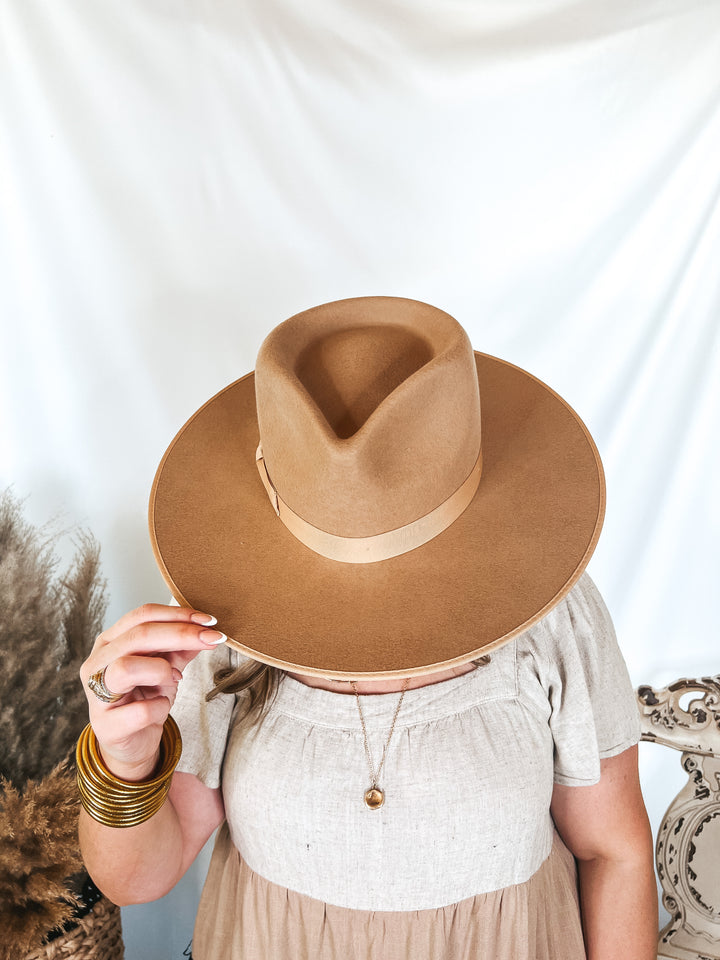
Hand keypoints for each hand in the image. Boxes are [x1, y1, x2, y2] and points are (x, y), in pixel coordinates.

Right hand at [80, 604, 225, 780]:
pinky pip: (139, 711)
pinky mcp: (105, 726)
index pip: (142, 616)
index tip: (209, 621)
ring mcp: (96, 694)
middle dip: (181, 634)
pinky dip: (160, 707)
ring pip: (126, 667)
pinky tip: (162, 707)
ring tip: (176, 678)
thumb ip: (181, 646)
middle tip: (212, 639)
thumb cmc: (145, 698)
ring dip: (161, 670)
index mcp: (110, 642)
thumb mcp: (166, 666)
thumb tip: (206, 628)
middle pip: (138, 636)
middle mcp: (97, 663)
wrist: (134, 743)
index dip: (177, 615)